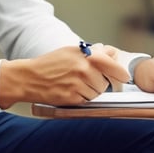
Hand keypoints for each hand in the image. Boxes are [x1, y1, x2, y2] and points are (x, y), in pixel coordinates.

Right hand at [0, 43, 129, 107]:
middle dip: (101, 82)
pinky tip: (72, 91)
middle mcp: (83, 69)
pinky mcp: (73, 98)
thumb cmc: (49, 64)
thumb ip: (93, 52)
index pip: (112, 65)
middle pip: (106, 82)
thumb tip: (111, 53)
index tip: (124, 77)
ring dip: (91, 91)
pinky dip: (83, 98)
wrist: (29, 78)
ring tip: (76, 85)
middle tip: (89, 80)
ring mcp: (78, 84)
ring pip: (97, 93)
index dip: (120, 73)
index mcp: (85, 55)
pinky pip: (87, 101)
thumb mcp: (71, 51)